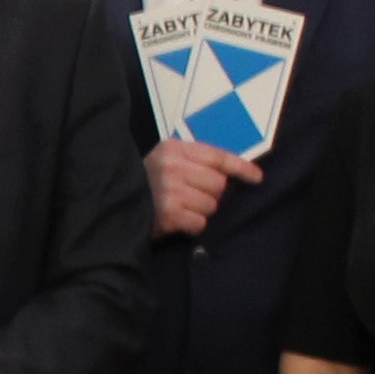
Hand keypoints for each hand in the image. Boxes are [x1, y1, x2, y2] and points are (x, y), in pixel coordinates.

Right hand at [144, 139, 259, 239]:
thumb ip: (195, 160)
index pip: (217, 156)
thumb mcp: (167, 160)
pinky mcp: (169, 215)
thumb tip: (232, 173)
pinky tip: (179, 219)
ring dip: (202, 210)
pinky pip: (200, 223)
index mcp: (174, 149)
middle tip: (193, 195)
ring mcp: (170, 191)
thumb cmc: (148, 182)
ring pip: (212, 205)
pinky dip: (193, 224)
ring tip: (182, 207)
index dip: (241, 168)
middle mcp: (172, 167)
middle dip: (212, 193)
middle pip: (219, 184)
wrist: (117, 203)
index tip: (257, 177)